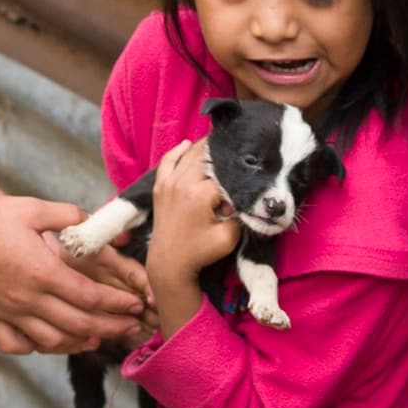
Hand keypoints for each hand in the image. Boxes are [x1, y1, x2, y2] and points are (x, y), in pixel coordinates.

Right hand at [0, 194, 148, 357]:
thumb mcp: (33, 207)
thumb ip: (69, 216)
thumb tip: (93, 222)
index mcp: (42, 272)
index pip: (91, 297)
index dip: (118, 304)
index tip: (137, 305)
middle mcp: (27, 298)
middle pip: (79, 324)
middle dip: (111, 327)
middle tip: (132, 328)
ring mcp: (7, 312)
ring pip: (51, 341)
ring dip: (79, 342)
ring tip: (98, 338)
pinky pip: (17, 345)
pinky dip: (36, 348)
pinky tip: (49, 341)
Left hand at [146, 139, 240, 339]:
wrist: (169, 263)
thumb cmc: (200, 252)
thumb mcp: (229, 237)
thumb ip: (241, 215)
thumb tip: (246, 198)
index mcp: (199, 194)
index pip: (225, 174)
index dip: (237, 180)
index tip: (244, 186)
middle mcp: (182, 183)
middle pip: (206, 155)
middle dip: (222, 153)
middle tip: (237, 148)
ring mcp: (168, 183)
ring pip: (189, 154)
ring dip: (204, 148)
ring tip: (220, 143)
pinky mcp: (161, 187)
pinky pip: (168, 161)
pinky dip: (178, 151)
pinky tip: (188, 144)